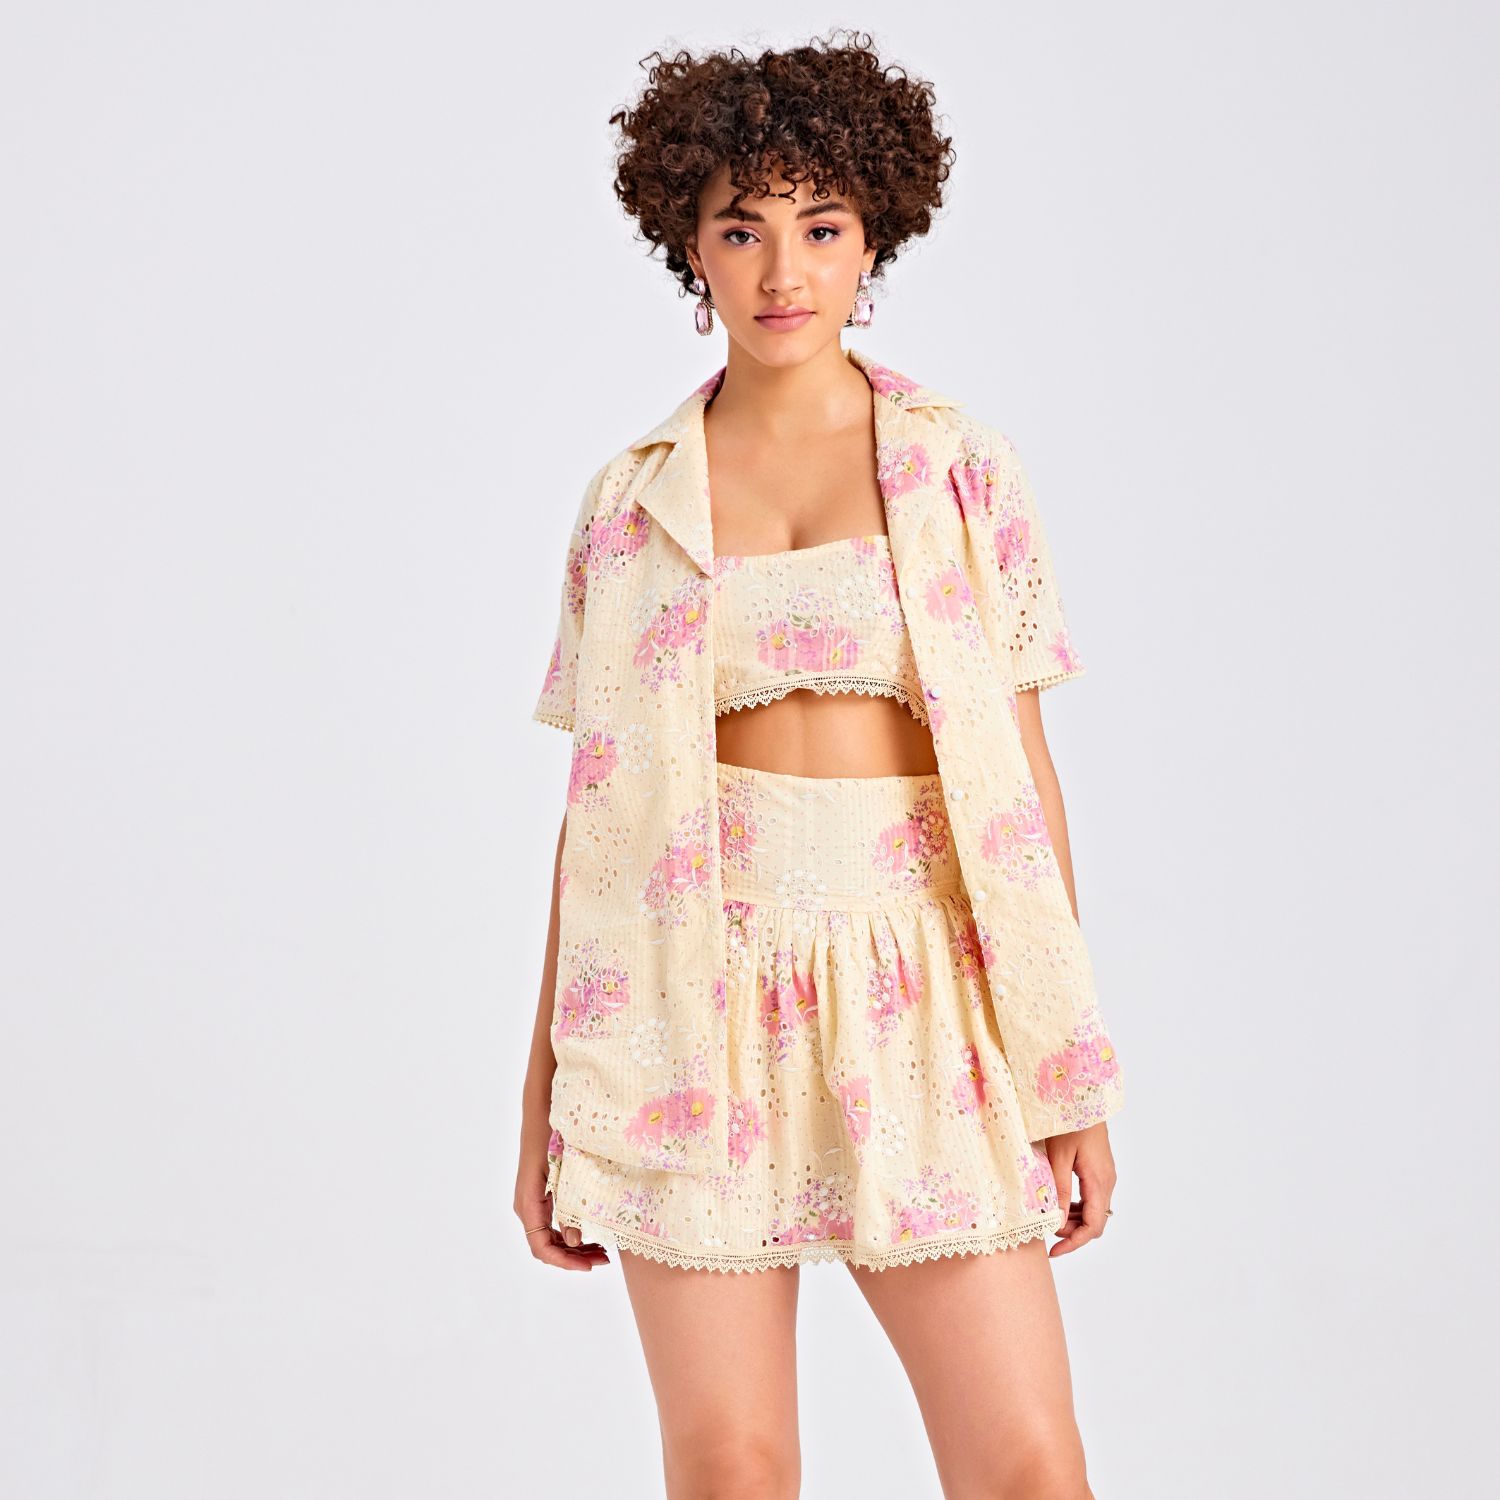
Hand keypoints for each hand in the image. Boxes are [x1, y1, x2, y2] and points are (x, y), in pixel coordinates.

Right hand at [515, 1132, 610, 1271]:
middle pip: (547, 1246)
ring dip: (574, 1248)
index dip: (564, 1262)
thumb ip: (568, 1207)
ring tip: (602, 1250)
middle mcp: (527, 1206)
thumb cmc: (552, 1136)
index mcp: (529, 1203)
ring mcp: (533, 1202)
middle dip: (574, 1258)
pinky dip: (571, 1233)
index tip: (589, 1266)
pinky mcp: (541, 1195)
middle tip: (605, 1259)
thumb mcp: (564, 1172)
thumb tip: (575, 1241)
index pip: (541, 1247)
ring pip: (551, 1237)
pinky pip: (553, 1224)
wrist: (542, 1110)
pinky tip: (592, 1232)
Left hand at [1043, 1121, 1115, 1256]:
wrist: (1083, 1097)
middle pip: (1094, 1222)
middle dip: (1071, 1232)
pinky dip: (1075, 1206)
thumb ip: (1058, 1190)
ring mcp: (1105, 1176)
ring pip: (1093, 1211)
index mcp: (1099, 1182)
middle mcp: (1107, 1182)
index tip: (1054, 1251)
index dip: (1074, 1243)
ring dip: (1072, 1220)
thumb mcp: (1058, 1157)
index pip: (1093, 1226)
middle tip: (1046, 1231)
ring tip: (1049, 1218)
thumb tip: (1055, 1222)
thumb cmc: (1069, 1122)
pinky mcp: (1099, 1170)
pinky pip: (1090, 1197)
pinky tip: (1058, 1203)